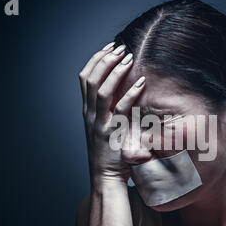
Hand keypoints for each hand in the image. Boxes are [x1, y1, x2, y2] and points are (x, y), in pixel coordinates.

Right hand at [78, 42, 145, 184]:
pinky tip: (141, 82)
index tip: (109, 48)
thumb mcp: (102, 128)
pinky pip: (120, 108)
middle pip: (91, 79)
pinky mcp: (111, 133)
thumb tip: (120, 91)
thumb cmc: (108, 153)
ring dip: (115, 71)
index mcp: (87, 111)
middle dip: (105, 60)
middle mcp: (90, 114)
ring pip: (102, 90)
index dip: (96, 60)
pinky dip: (130, 93)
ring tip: (128, 58)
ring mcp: (99, 123)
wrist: (105, 177)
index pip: (84, 78)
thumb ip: (106, 111)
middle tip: (120, 48)